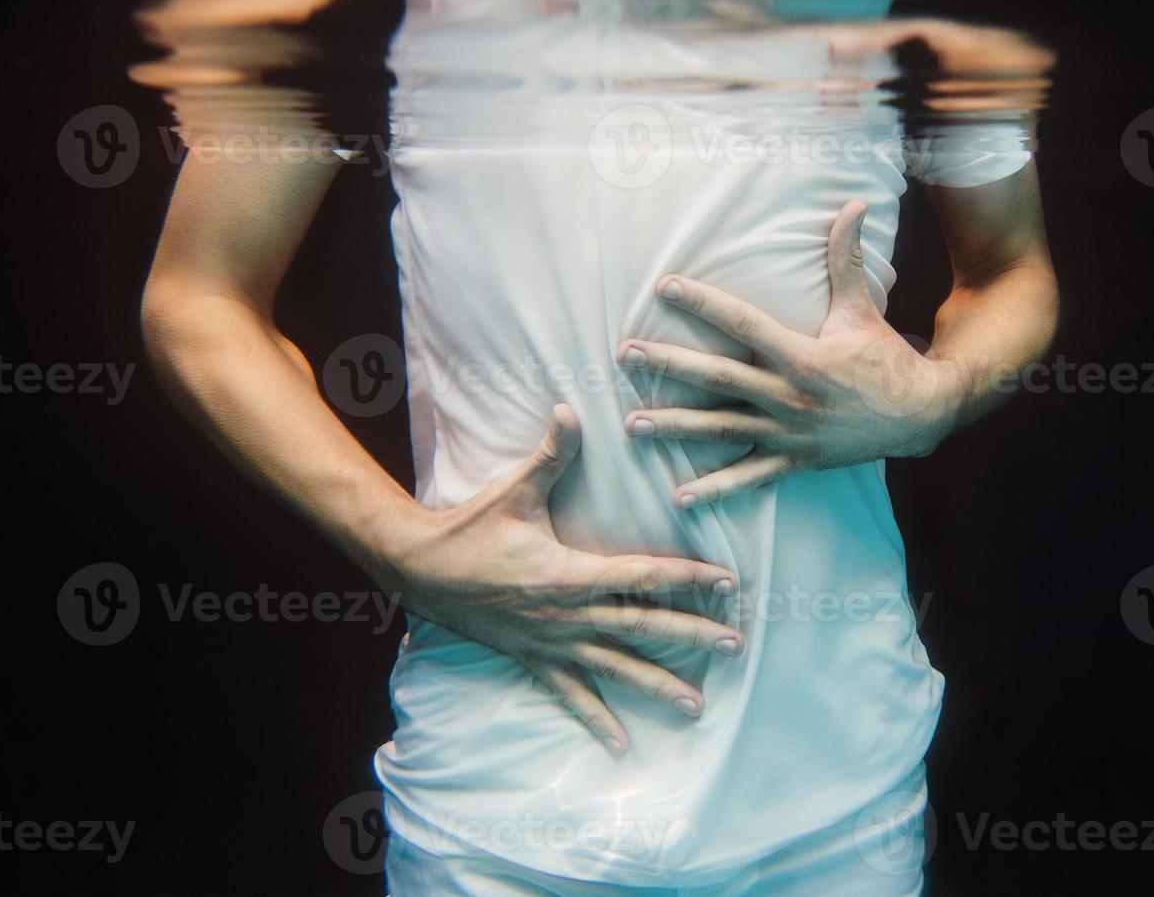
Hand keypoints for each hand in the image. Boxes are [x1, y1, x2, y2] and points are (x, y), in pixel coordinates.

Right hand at [386, 405, 743, 754]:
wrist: (419, 569)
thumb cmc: (470, 528)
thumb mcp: (515, 491)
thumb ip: (552, 454)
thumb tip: (571, 409)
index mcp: (569, 573)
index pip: (642, 575)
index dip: (687, 577)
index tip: (726, 582)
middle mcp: (567, 615)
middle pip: (641, 627)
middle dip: (691, 635)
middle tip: (734, 645)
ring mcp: (552, 643)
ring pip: (615, 668)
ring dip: (657, 685)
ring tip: (697, 706)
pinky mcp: (534, 659)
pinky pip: (571, 694)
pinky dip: (597, 719)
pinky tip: (622, 744)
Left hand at [617, 201, 960, 508]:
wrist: (920, 416)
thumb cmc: (886, 358)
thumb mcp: (863, 309)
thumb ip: (847, 259)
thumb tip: (854, 204)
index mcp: (803, 356)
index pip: (743, 323)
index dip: (703, 303)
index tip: (665, 286)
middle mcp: (790, 397)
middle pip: (719, 379)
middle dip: (670, 366)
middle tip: (626, 356)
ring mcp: (789, 432)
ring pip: (723, 430)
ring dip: (676, 428)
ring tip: (632, 425)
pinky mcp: (794, 459)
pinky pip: (750, 477)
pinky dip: (717, 490)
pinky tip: (680, 497)